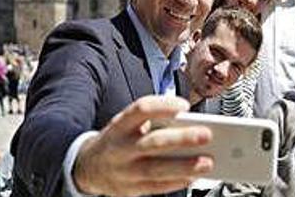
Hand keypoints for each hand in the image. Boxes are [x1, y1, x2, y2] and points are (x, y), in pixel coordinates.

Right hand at [73, 95, 213, 196]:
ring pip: (156, 169)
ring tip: (207, 162)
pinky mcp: (130, 189)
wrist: (87, 167)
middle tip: (207, 134)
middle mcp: (121, 147)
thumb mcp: (128, 125)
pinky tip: (192, 177)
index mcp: (121, 125)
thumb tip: (190, 125)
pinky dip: (176, 182)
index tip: (184, 106)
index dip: (163, 106)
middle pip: (153, 142)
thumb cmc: (119, 139)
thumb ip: (154, 123)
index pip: (141, 109)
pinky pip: (155, 187)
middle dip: (181, 139)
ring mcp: (124, 171)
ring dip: (184, 166)